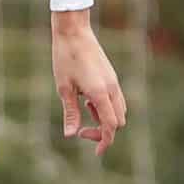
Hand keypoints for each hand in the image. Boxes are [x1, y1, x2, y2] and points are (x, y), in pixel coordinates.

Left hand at [52, 8, 125, 156]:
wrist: (74, 31)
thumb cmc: (65, 57)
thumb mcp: (64, 88)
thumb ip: (71, 113)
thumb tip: (71, 135)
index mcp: (100, 93)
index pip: (111, 126)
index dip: (105, 141)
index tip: (95, 152)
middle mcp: (112, 88)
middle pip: (119, 121)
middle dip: (104, 131)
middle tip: (82, 130)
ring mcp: (114, 81)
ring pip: (119, 110)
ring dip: (105, 118)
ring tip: (83, 109)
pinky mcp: (111, 76)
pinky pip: (115, 99)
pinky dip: (105, 107)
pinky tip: (87, 100)